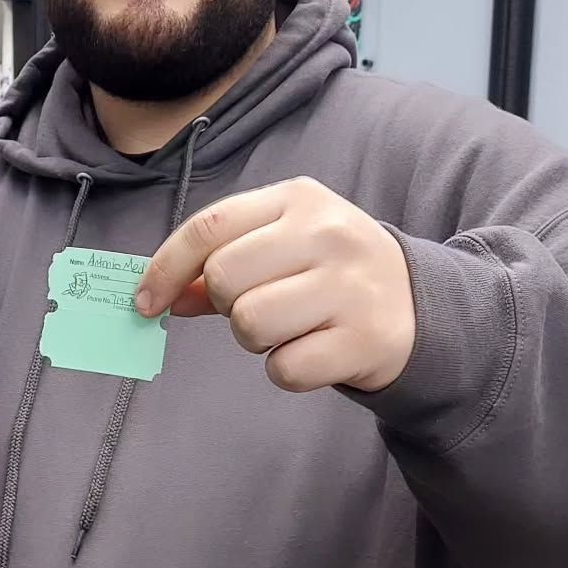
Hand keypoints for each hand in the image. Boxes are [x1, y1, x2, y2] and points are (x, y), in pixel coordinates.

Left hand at [136, 177, 416, 392]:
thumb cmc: (331, 270)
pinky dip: (287, 368)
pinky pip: (283, 368)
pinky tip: (314, 349)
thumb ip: (222, 259)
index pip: (209, 226)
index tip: (146, 302)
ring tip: (289, 326)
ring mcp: (349, 286)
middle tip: (257, 304)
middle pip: (223, 278)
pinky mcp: (363, 340)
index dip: (165, 268)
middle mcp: (327, 234)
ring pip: (249, 323)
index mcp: (299, 199)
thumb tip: (162, 295)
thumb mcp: (283, 243)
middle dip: (224, 303)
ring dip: (255, 338)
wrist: (421, 305)